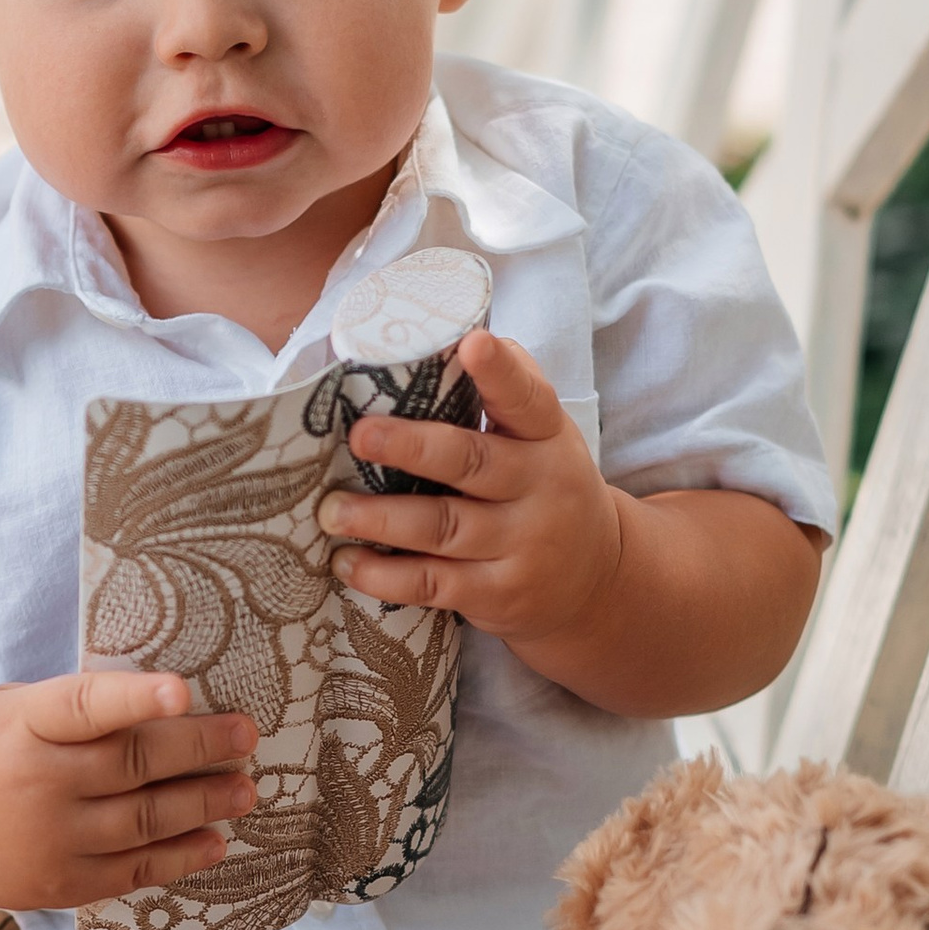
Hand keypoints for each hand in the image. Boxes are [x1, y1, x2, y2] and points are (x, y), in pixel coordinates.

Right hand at [0, 666, 256, 913]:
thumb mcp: (10, 709)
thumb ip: (71, 707)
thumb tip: (171, 702)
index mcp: (20, 724)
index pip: (82, 706)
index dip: (134, 698)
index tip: (183, 690)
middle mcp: (34, 783)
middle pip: (132, 763)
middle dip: (200, 747)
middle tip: (246, 734)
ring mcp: (47, 841)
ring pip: (145, 819)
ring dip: (204, 803)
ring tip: (245, 789)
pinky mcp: (59, 886)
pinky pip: (134, 871)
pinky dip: (181, 856)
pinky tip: (214, 840)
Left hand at [325, 330, 625, 652]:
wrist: (596, 580)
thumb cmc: (545, 486)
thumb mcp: (544, 436)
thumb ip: (506, 388)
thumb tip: (449, 335)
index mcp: (547, 435)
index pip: (526, 398)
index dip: (500, 372)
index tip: (474, 344)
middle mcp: (540, 488)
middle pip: (472, 463)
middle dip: (412, 448)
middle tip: (360, 435)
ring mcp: (520, 545)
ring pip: (443, 528)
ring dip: (380, 518)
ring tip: (331, 509)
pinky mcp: (497, 594)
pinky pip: (433, 585)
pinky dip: (384, 576)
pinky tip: (347, 562)